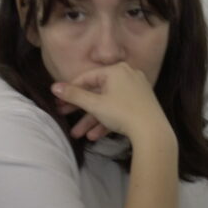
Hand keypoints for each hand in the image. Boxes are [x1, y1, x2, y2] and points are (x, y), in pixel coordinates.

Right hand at [51, 61, 170, 148]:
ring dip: (91, 120)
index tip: (58, 100)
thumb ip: (73, 95)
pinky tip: (94, 136)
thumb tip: (54, 87)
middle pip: (97, 92)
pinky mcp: (141, 104)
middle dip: (80, 109)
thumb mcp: (94, 104)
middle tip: (63, 115)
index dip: (70, 90)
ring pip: (107, 104)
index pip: (87, 78)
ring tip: (77, 134)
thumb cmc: (121, 113)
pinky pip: (119, 109)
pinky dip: (107, 121)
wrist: (153, 132)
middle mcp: (127, 75)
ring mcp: (135, 90)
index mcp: (115, 70)